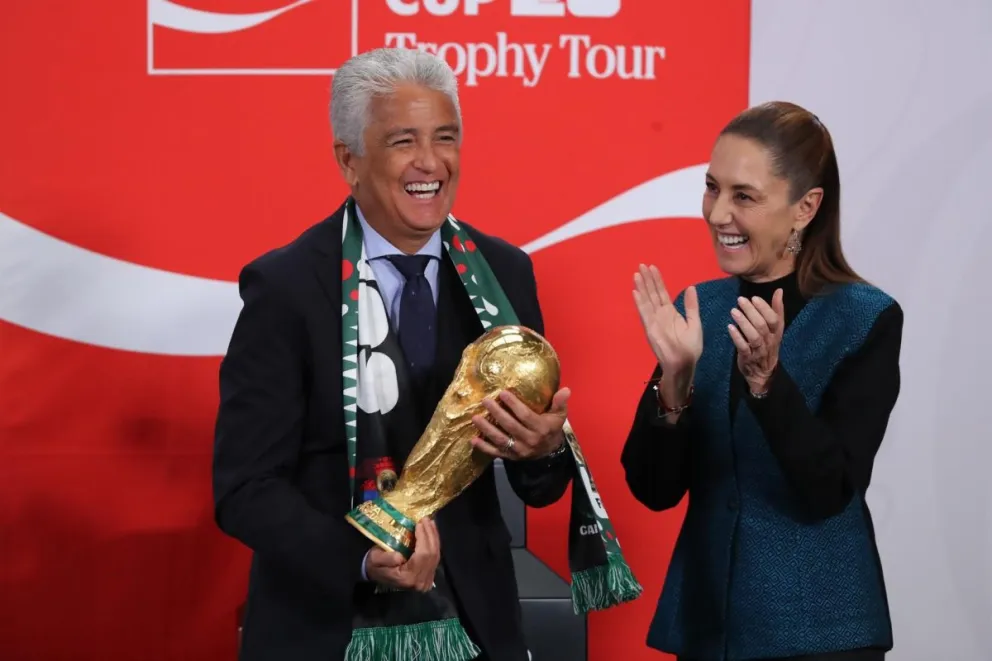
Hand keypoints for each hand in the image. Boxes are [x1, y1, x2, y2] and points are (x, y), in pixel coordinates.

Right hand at [364, 519, 439, 591]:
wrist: (377, 576)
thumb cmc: (375, 566)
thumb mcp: (374, 560)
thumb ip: (386, 559)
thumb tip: (400, 556)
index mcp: (408, 577)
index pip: (422, 555)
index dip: (424, 537)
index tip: (420, 523)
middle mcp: (420, 581)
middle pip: (432, 554)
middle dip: (430, 534)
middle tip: (426, 519)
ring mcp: (426, 580)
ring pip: (436, 555)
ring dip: (434, 537)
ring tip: (430, 522)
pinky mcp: (428, 576)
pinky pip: (435, 557)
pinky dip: (434, 543)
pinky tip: (431, 532)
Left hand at [470, 388, 569, 459]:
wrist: (549, 452)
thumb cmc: (551, 428)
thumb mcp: (559, 415)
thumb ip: (560, 403)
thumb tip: (566, 389)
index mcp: (541, 429)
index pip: (525, 416)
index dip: (514, 405)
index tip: (502, 393)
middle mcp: (530, 440)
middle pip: (510, 426)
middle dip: (497, 413)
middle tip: (485, 401)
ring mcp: (519, 450)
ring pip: (501, 439)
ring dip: (487, 429)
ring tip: (475, 418)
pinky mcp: (511, 457)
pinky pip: (496, 453)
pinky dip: (484, 448)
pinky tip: (473, 440)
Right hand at [633, 264, 701, 403]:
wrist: (684, 363)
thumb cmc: (690, 347)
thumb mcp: (694, 323)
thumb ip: (691, 306)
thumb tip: (691, 287)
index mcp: (670, 312)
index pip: (661, 293)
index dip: (657, 280)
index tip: (653, 268)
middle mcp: (660, 314)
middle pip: (652, 293)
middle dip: (647, 280)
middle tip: (641, 265)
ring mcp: (654, 321)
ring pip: (646, 300)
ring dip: (641, 288)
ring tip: (637, 274)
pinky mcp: (650, 328)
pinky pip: (644, 313)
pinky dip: (640, 302)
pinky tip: (636, 292)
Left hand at [728, 290, 784, 393]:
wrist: (763, 372)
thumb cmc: (768, 345)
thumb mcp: (775, 329)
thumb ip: (777, 310)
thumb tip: (779, 290)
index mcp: (777, 333)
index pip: (774, 319)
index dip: (765, 308)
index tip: (754, 298)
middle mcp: (770, 341)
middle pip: (762, 325)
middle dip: (751, 312)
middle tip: (740, 300)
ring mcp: (759, 351)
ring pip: (754, 336)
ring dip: (743, 323)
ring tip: (734, 311)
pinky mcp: (748, 358)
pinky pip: (743, 347)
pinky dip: (737, 337)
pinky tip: (730, 327)